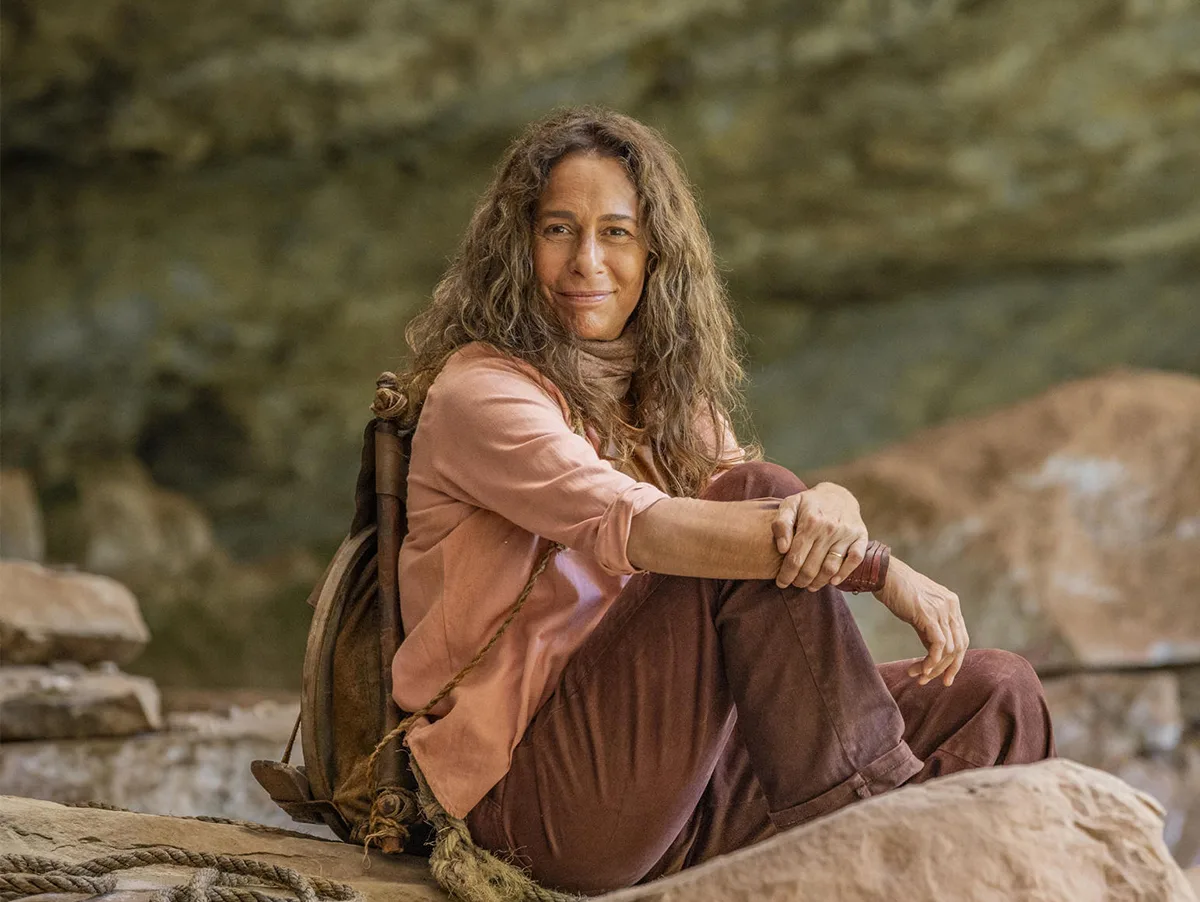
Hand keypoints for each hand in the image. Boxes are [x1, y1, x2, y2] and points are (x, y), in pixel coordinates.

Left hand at [771, 482, 868, 590]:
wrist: (838, 494)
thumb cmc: (809, 503)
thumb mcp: (790, 504)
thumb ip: (781, 524)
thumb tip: (782, 549)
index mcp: (810, 522)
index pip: (795, 557)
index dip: (787, 574)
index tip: (781, 582)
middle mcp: (829, 529)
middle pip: (812, 566)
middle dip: (800, 581)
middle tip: (795, 584)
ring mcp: (846, 534)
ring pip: (831, 567)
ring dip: (819, 582)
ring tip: (810, 586)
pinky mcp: (860, 536)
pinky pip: (854, 560)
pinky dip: (844, 574)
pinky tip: (833, 581)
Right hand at [874, 558, 968, 685]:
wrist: (884, 574)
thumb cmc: (897, 590)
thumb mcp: (919, 609)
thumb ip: (930, 627)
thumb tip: (933, 652)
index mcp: (951, 604)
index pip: (962, 638)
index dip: (956, 661)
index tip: (944, 677)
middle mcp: (951, 606)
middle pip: (959, 647)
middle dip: (947, 669)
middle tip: (931, 682)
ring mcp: (941, 610)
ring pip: (949, 649)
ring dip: (934, 668)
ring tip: (918, 676)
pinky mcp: (928, 615)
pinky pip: (939, 645)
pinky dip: (932, 662)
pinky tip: (921, 670)